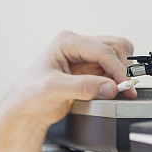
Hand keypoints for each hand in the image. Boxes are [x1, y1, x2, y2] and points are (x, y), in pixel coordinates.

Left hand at [0, 32, 133, 151]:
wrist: (25, 109)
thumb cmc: (30, 95)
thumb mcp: (53, 90)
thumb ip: (82, 87)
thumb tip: (110, 87)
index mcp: (66, 42)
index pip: (102, 50)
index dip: (116, 68)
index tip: (124, 85)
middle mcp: (77, 45)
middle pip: (114, 47)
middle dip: (122, 67)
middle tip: (126, 89)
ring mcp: (84, 57)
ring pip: (117, 55)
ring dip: (122, 72)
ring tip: (121, 90)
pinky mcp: (89, 70)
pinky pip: (111, 69)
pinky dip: (117, 79)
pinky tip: (114, 91)